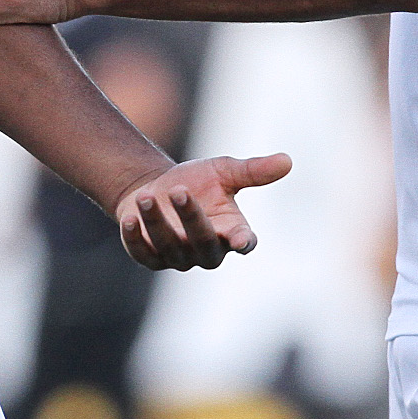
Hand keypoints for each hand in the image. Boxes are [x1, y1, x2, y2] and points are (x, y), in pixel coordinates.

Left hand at [114, 153, 292, 269]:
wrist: (156, 188)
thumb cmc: (198, 182)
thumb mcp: (224, 171)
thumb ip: (253, 171)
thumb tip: (287, 160)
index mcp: (231, 231)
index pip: (242, 242)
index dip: (242, 241)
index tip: (241, 239)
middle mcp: (206, 250)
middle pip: (202, 242)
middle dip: (190, 217)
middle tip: (179, 191)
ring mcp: (178, 257)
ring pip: (169, 245)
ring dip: (156, 221)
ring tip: (145, 195)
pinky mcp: (150, 258)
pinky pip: (143, 253)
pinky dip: (135, 238)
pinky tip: (129, 219)